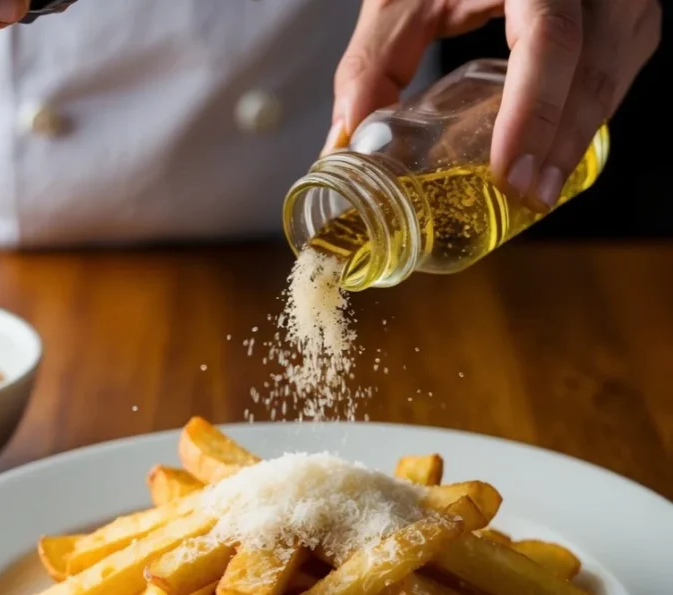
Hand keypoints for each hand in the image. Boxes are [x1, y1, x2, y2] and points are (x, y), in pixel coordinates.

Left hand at [327, 0, 660, 209]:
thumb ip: (374, 60)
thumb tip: (347, 141)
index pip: (551, 36)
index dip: (534, 110)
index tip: (508, 171)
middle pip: (592, 68)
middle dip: (560, 144)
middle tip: (525, 201)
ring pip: (611, 76)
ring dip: (575, 140)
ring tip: (535, 193)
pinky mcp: (622, 15)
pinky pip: (615, 73)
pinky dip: (584, 118)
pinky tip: (553, 156)